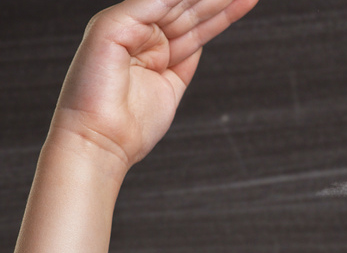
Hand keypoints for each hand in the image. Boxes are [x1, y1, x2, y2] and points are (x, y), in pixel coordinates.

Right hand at [50, 0, 258, 170]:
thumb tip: (201, 38)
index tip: (247, 0)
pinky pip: (151, 3)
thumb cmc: (128, 128)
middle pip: (187, 7)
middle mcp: (137, 31)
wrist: (99, 144)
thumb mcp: (169, 87)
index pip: (194, 21)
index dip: (223, 11)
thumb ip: (183, 59)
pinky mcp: (111, 26)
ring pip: (173, 1)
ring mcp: (125, 26)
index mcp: (149, 45)